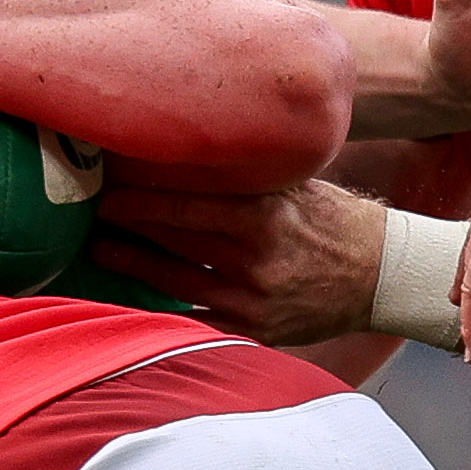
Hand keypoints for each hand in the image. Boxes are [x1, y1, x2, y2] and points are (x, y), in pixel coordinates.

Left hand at [91, 179, 387, 345]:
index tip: (106, 186)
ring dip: (132, 267)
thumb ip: (250, 171)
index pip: (188, 204)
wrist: (383, 277)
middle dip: (126, 227)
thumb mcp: (299, 185)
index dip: (140, 197)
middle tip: (88, 213)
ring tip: (99, 251)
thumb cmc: (334, 220)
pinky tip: (131, 297)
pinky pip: (197, 321)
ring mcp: (254, 301)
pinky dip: (162, 310)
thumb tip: (192, 139)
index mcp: (267, 216)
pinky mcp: (256, 330)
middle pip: (174, 242)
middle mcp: (256, 259)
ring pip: (176, 283)